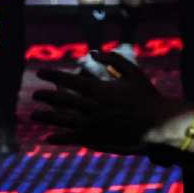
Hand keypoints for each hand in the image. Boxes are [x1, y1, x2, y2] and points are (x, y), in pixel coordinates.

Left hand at [33, 50, 181, 153]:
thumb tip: (93, 52)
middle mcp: (93, 107)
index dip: (53, 76)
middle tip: (35, 95)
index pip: (69, 81)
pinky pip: (74, 139)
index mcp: (99, 90)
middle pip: (63, 100)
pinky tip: (48, 138)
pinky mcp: (97, 140)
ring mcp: (93, 125)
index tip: (40, 73)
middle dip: (46, 96)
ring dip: (47, 117)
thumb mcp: (132, 72)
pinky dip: (59, 138)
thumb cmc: (147, 96)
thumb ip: (112, 60)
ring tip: (34, 115)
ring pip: (64, 120)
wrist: (159, 124)